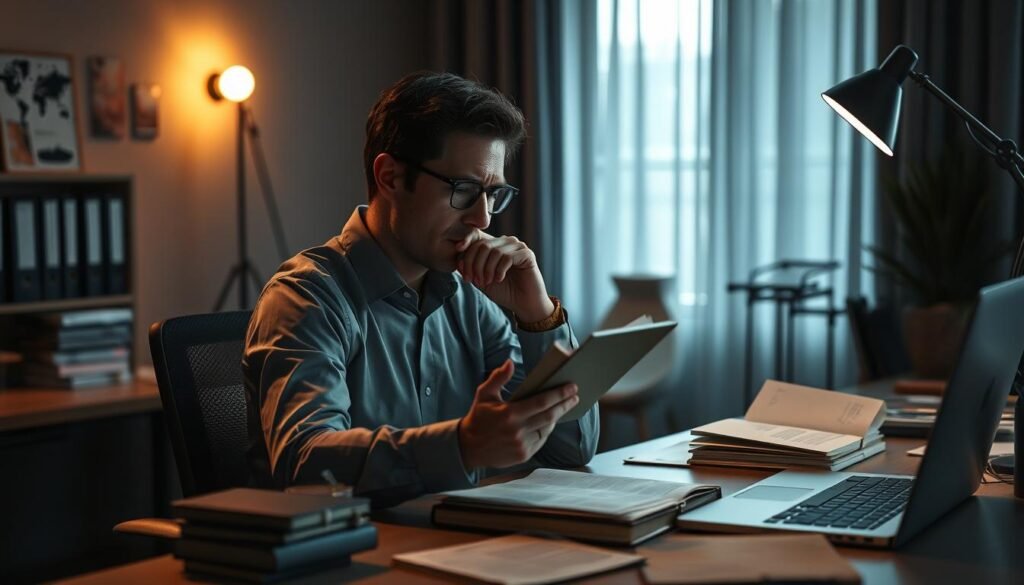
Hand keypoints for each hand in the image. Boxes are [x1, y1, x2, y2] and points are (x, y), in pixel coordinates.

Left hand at [456, 232, 554, 322]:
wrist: (524, 304)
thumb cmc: (504, 291)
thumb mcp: (482, 280)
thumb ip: (471, 269)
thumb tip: (458, 260)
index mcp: (495, 245)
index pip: (476, 240)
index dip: (466, 251)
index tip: (460, 267)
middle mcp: (506, 242)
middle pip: (483, 245)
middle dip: (475, 265)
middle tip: (475, 281)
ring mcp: (518, 246)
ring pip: (494, 251)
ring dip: (487, 269)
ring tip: (487, 282)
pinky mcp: (527, 254)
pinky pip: (507, 257)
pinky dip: (499, 270)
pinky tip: (499, 279)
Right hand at [458, 359, 579, 468]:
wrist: (468, 447)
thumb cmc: (478, 417)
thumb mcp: (484, 394)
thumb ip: (498, 377)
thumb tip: (510, 362)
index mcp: (509, 413)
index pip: (541, 402)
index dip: (559, 394)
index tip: (572, 387)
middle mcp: (517, 430)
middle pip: (549, 415)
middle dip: (565, 405)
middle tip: (575, 396)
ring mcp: (521, 444)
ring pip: (547, 429)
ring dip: (557, 417)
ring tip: (564, 406)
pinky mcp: (523, 455)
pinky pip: (541, 440)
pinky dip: (547, 430)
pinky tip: (550, 421)